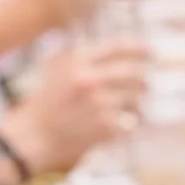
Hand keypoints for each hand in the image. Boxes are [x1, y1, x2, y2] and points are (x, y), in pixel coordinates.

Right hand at [0, 42, 147, 176]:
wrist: (33, 138)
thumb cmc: (45, 103)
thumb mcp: (57, 70)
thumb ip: (83, 56)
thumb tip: (118, 47)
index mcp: (78, 61)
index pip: (118, 48)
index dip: (139, 49)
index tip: (151, 52)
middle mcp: (91, 79)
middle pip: (135, 74)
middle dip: (144, 81)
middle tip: (146, 85)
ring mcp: (100, 104)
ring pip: (137, 102)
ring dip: (136, 107)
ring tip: (129, 111)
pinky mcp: (106, 127)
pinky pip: (130, 124)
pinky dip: (128, 127)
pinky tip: (118, 129)